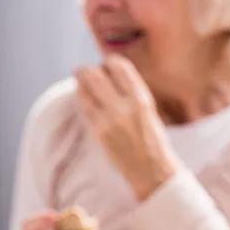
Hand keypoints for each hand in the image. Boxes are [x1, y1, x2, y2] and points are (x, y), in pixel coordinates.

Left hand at [75, 54, 182, 199]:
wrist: (150, 167)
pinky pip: (85, 108)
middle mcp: (125, 106)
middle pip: (97, 77)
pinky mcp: (98, 131)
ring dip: (80, 82)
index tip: (105, 63)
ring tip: (78, 79)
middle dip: (87, 71)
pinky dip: (81, 98)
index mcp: (142, 97)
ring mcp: (109, 119)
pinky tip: (80, 95)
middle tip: (81, 69)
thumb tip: (110, 75)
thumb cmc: (151, 137)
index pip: (121, 68)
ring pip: (87, 91)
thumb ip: (131, 92)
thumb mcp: (147, 109)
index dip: (109, 62)